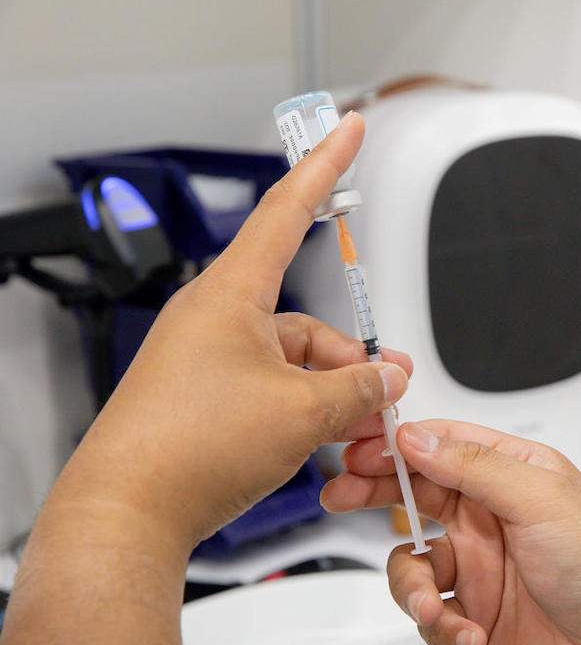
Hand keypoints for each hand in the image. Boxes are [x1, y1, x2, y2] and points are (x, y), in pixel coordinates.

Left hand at [48, 110, 411, 551]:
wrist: (128, 514)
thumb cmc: (189, 449)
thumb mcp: (303, 412)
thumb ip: (359, 389)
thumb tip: (389, 379)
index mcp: (232, 295)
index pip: (287, 209)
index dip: (327, 166)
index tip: (347, 129)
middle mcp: (215, 320)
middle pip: (306, 319)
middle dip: (352, 356)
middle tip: (388, 389)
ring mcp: (206, 361)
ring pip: (292, 361)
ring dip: (332, 393)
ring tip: (358, 431)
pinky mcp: (203, 398)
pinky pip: (269, 388)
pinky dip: (302, 410)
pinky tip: (323, 442)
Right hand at [323, 420, 580, 644]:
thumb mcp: (541, 499)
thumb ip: (474, 466)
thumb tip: (416, 437)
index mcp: (511, 474)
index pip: (440, 445)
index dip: (395, 443)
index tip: (357, 447)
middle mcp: (490, 517)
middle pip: (413, 494)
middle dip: (372, 493)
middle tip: (341, 495)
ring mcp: (479, 568)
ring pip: (411, 563)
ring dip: (412, 587)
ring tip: (431, 605)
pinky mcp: (473, 616)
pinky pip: (430, 616)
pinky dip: (440, 628)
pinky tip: (469, 635)